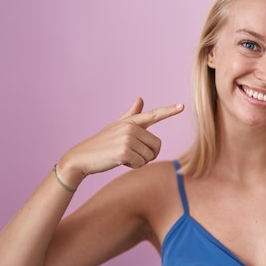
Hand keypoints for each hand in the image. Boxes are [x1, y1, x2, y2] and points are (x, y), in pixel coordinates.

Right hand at [58, 98, 183, 183]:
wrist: (82, 157)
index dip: (169, 111)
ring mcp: (127, 138)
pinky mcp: (124, 151)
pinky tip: (119, 161)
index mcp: (131, 121)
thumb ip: (131, 114)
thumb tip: (140, 99)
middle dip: (147, 154)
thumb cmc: (102, 143)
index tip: (182, 106)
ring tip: (122, 156)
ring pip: (149, 156)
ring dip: (138, 161)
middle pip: (157, 145)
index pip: (154, 115)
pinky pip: (141, 163)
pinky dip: (132, 166)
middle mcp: (131, 127)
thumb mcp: (117, 127)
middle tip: (130, 153)